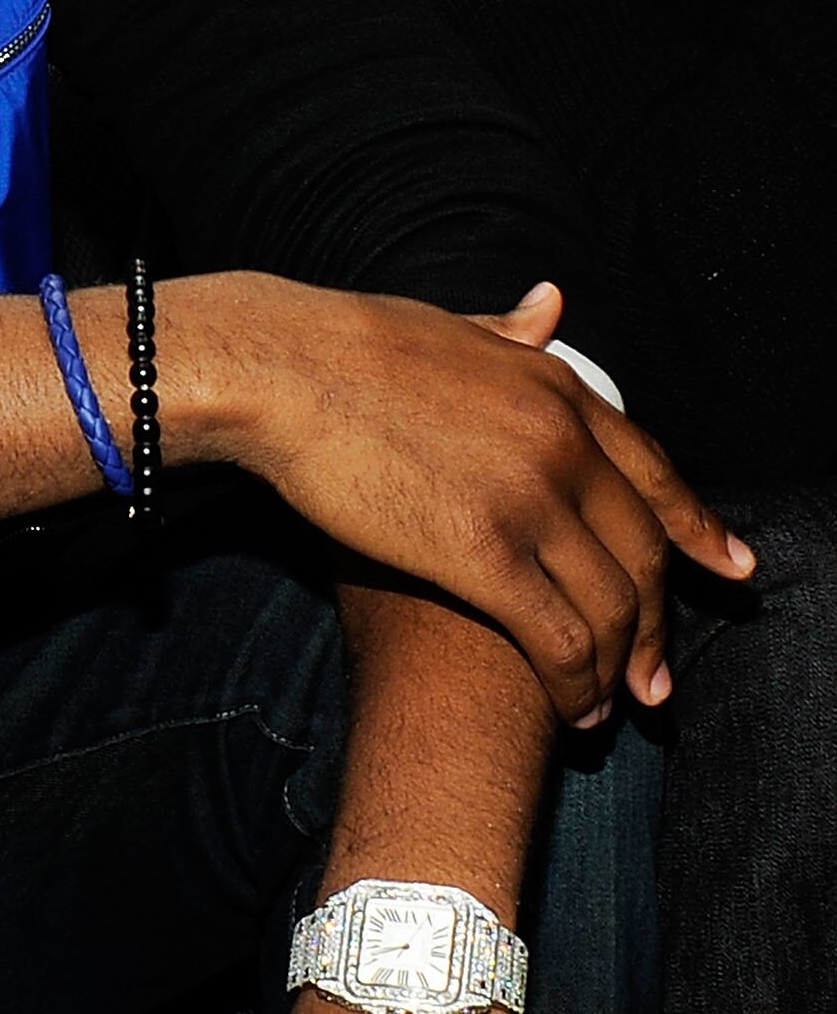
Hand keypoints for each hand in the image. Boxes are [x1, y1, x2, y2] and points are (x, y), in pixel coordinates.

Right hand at [189, 273, 752, 722]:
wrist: (284, 368)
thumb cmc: (344, 347)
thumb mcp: (452, 328)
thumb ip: (511, 332)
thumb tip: (552, 302)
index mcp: (558, 390)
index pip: (653, 473)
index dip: (696, 527)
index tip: (729, 566)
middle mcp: (563, 444)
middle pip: (644, 552)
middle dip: (659, 627)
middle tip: (659, 683)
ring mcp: (530, 498)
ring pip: (612, 605)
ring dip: (620, 670)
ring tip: (610, 712)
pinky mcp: (482, 552)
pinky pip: (559, 637)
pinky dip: (578, 685)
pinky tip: (572, 711)